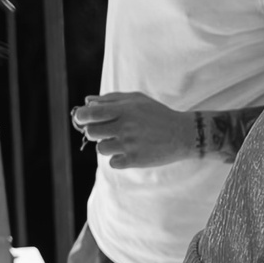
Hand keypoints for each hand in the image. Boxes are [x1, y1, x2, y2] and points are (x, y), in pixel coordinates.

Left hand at [72, 92, 193, 169]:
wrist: (182, 134)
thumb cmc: (157, 114)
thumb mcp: (136, 100)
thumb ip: (111, 99)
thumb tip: (87, 102)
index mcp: (123, 110)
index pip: (89, 114)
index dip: (80, 116)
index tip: (83, 119)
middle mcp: (124, 127)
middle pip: (91, 132)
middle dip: (95, 131)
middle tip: (106, 131)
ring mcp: (129, 145)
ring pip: (101, 148)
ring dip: (107, 145)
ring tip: (121, 142)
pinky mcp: (135, 160)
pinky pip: (113, 163)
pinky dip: (118, 159)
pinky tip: (129, 153)